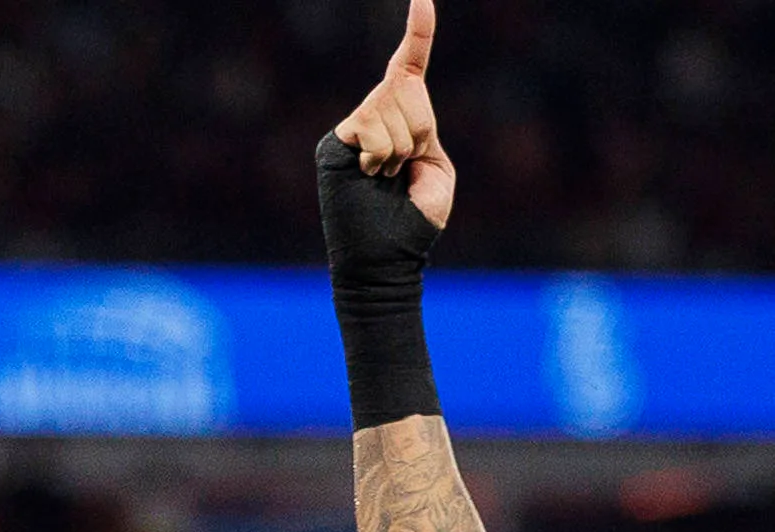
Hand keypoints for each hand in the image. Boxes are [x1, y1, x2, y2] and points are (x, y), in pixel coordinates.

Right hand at [328, 0, 454, 233]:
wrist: (388, 257)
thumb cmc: (416, 220)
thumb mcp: (436, 169)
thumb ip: (423, 130)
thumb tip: (395, 101)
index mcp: (406, 118)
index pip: (412, 65)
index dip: (419, 30)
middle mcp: (378, 114)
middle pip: (408, 92)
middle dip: (418, 132)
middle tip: (404, 168)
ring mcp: (355, 125)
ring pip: (391, 112)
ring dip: (399, 150)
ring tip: (387, 177)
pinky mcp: (338, 139)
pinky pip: (371, 127)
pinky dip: (380, 154)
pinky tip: (371, 175)